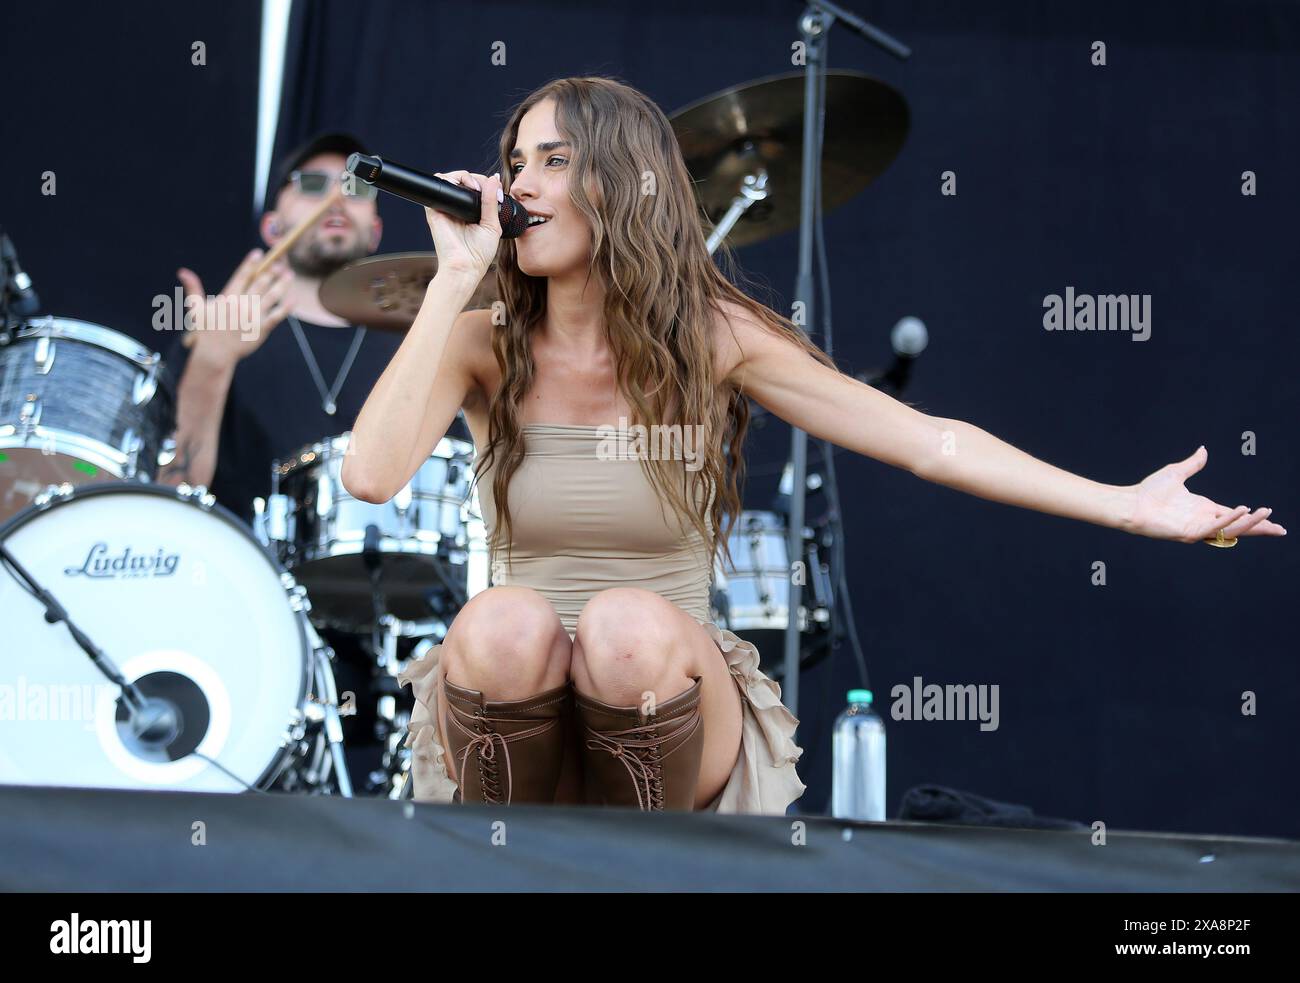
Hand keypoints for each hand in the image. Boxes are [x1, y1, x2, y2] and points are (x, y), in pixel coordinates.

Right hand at [177, 249, 293, 370]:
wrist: (216, 353)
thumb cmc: (206, 330)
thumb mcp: (197, 308)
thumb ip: (193, 288)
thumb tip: (182, 271)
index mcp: (228, 297)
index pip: (242, 276)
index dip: (251, 263)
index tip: (258, 253)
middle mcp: (242, 305)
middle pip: (260, 283)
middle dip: (270, 271)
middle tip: (280, 261)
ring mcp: (253, 317)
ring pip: (271, 296)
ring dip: (282, 284)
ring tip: (289, 274)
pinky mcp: (262, 329)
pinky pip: (277, 316)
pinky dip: (286, 307)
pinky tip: (293, 298)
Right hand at [425, 170, 502, 282]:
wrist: (465, 267)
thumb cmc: (479, 253)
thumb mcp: (492, 225)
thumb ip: (492, 201)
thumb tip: (494, 179)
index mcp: (471, 212)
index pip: (475, 188)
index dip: (484, 183)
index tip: (494, 190)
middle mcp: (457, 208)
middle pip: (463, 180)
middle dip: (475, 178)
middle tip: (482, 187)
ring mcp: (446, 207)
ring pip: (450, 178)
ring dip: (463, 176)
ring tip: (473, 187)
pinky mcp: (435, 208)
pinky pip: (438, 184)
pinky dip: (448, 179)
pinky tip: (461, 186)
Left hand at [1126, 445, 1286, 541]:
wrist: (1130, 501)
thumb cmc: (1149, 491)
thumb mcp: (1176, 473)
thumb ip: (1193, 464)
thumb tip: (1203, 450)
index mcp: (1204, 508)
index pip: (1235, 515)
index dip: (1254, 517)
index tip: (1271, 516)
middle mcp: (1203, 519)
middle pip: (1238, 526)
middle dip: (1260, 527)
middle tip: (1280, 529)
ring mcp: (1197, 528)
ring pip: (1230, 529)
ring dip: (1249, 523)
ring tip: (1266, 515)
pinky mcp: (1188, 532)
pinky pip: (1214, 527)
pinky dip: (1229, 519)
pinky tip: (1242, 510)